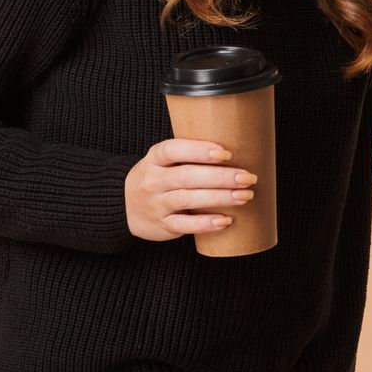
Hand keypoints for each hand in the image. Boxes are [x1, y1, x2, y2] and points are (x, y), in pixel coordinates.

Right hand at [125, 138, 257, 241]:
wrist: (124, 205)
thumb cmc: (158, 177)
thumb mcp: (164, 161)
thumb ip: (189, 155)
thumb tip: (238, 146)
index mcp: (155, 158)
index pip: (173, 150)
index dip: (199, 150)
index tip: (225, 153)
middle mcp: (153, 180)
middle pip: (187, 176)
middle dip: (220, 177)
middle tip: (248, 177)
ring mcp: (156, 204)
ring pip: (188, 199)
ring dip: (219, 198)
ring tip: (244, 196)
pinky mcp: (163, 225)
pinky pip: (184, 224)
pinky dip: (205, 223)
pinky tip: (225, 220)